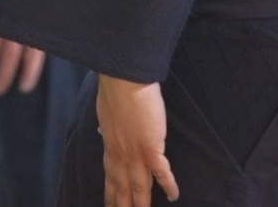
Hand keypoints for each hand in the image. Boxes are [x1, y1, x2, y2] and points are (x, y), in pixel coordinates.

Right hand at [0, 5, 44, 95]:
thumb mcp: (43, 9)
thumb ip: (40, 29)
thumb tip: (37, 52)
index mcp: (36, 21)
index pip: (33, 55)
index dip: (28, 74)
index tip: (24, 88)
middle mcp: (17, 19)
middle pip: (10, 55)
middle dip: (3, 75)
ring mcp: (0, 11)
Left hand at [96, 75, 179, 205]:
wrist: (123, 82)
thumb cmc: (114, 92)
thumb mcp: (105, 114)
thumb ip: (108, 128)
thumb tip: (104, 131)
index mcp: (110, 146)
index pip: (110, 176)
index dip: (111, 193)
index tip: (110, 204)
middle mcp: (121, 155)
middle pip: (122, 187)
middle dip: (123, 204)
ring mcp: (135, 154)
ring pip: (139, 186)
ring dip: (141, 203)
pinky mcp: (151, 148)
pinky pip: (162, 173)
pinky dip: (168, 186)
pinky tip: (173, 196)